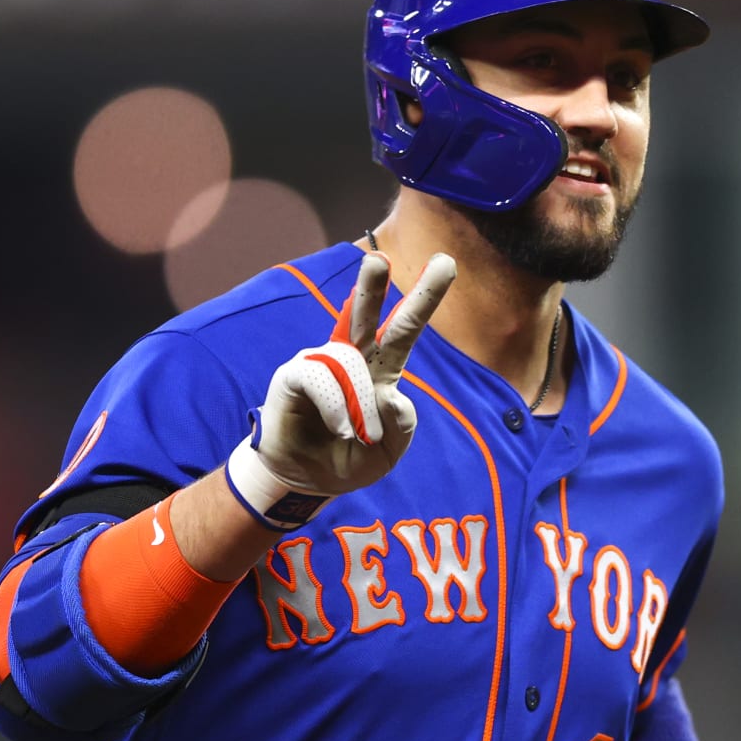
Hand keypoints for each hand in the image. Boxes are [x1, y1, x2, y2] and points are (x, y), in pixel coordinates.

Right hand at [226, 252, 454, 528]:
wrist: (306, 482)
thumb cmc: (349, 460)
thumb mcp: (389, 453)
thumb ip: (403, 428)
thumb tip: (395, 398)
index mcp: (380, 369)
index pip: (403, 327)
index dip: (424, 297)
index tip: (446, 262)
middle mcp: (350, 358)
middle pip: (366, 314)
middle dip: (372, 286)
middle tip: (379, 259)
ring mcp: (321, 363)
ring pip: (348, 362)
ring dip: (360, 403)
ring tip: (358, 435)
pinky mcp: (294, 376)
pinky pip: (320, 377)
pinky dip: (337, 406)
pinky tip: (342, 428)